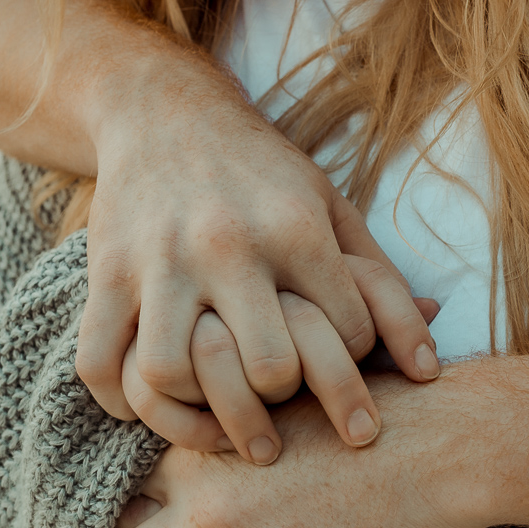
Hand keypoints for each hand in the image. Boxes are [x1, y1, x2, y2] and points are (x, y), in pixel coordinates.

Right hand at [78, 74, 442, 454]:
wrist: (165, 111)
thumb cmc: (264, 173)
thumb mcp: (331, 206)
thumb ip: (380, 282)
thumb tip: (430, 365)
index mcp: (295, 227)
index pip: (344, 333)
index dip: (353, 361)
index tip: (340, 359)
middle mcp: (227, 244)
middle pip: (265, 366)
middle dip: (284, 397)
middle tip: (285, 405)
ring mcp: (159, 261)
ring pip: (172, 373)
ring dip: (198, 410)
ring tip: (218, 416)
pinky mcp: (107, 272)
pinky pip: (98, 362)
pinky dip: (122, 401)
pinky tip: (152, 404)